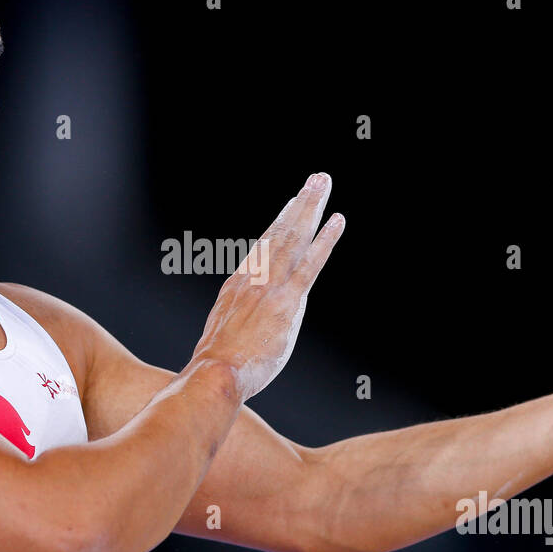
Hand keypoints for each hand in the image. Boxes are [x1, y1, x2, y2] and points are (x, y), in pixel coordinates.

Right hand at [191, 172, 344, 400]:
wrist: (216, 372)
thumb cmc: (218, 366)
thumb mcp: (224, 336)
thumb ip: (239, 322)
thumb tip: (246, 328)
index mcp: (237, 285)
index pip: (263, 247)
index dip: (279, 224)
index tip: (292, 205)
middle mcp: (254, 277)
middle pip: (280, 232)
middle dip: (300, 204)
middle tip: (315, 179)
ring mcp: (271, 286)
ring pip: (294, 236)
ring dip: (311, 207)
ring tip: (322, 183)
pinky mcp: (288, 300)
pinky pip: (311, 262)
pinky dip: (325, 239)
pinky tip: (337, 220)